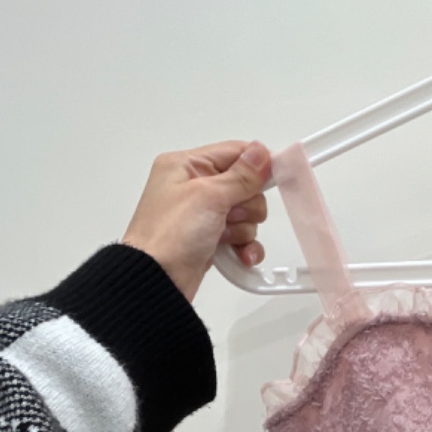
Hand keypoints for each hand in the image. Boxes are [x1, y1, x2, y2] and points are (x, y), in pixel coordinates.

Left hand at [121, 139, 271, 300]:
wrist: (156, 281)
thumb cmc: (172, 233)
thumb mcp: (208, 196)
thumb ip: (241, 175)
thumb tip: (261, 151)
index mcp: (186, 166)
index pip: (233, 152)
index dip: (256, 165)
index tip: (275, 177)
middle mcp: (194, 187)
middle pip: (245, 186)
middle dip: (246, 206)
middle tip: (230, 216)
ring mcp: (203, 215)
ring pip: (246, 215)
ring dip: (243, 230)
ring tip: (224, 239)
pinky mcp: (210, 240)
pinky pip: (241, 238)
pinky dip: (244, 247)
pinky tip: (241, 257)